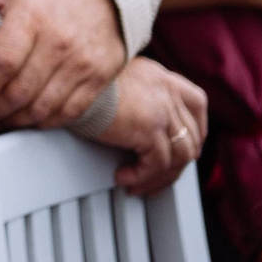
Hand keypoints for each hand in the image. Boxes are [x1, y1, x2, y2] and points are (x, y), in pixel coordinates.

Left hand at [0, 0, 124, 129]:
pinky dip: (45, 123)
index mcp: (33, 15)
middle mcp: (60, 40)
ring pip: (44, 106)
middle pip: (21, 90)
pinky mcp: (101, 77)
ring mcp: (83, 61)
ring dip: (16, 121)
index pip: (3, 62)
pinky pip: (70, 111)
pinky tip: (27, 121)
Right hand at [90, 57, 209, 196]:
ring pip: (179, 156)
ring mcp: (162, 110)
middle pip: (190, 136)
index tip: (184, 146)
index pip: (196, 103)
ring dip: (160, 178)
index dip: (196, 130)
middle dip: (177, 164)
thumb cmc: (78, 82)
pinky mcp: (150, 129)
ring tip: (138, 185)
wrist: (66, 82)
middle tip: (158, 178)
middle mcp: (166, 90)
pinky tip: (125, 177)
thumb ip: (134, 94)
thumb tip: (135, 122)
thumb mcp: (113, 78)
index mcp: (160, 76)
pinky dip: (143, 177)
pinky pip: (157, 164)